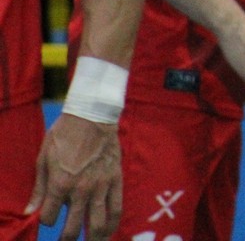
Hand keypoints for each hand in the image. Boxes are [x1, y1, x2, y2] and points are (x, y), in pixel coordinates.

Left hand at [26, 114, 121, 240]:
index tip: (48, 216)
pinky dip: (112, 224)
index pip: (50, 218)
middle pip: (73, 228)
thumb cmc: (64, 134)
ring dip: (92, 239)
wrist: (93, 115)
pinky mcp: (115, 180)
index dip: (47, 220)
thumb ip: (39, 188)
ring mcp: (101, 186)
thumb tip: (29, 211)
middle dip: (66, 239)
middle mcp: (81, 190)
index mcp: (60, 184)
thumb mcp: (44, 158)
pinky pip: (116, 208)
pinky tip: (107, 231)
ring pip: (97, 224)